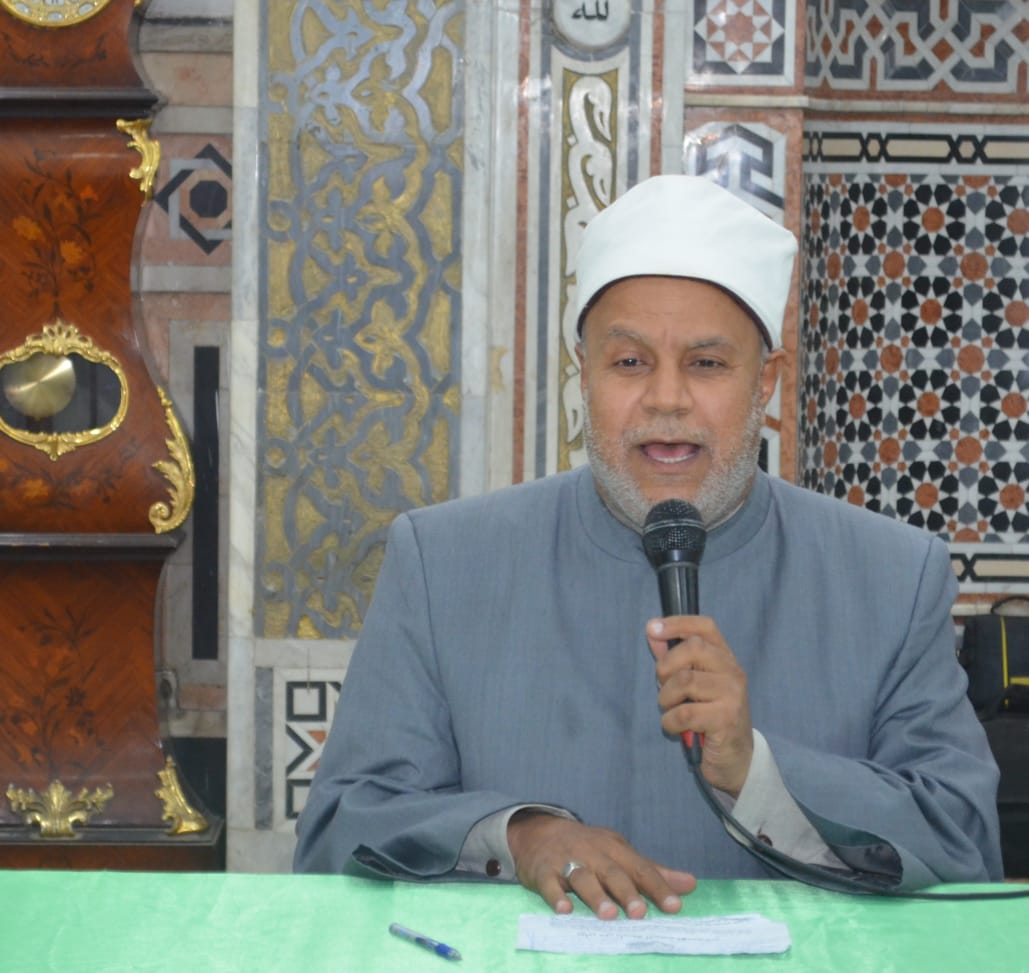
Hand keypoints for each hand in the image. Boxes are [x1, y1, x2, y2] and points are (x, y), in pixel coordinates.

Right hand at [507, 811, 696, 919]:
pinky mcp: (543, 871)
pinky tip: (564, 910)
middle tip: (640, 913)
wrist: (539, 832)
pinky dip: (556, 896)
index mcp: (615, 850)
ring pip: (583, 877)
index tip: (674, 907)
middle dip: (627, 892)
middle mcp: (593, 854)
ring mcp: (567, 861)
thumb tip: (691, 884)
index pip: (640, 868)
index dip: (657, 887)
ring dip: (595, 895)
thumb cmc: (588, 849)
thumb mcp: (619, 854)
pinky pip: (549, 883)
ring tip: (609, 915)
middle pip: (613, 873)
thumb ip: (653, 872)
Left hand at [647, 615, 753, 795]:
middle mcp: (733, 672)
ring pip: (684, 680)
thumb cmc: (709, 717)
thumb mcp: (693, 685)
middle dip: (666, 667)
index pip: (705, 626)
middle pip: (692, 649)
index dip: (678, 623)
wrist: (736, 760)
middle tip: (664, 687)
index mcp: (725, 659)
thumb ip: (674, 658)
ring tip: (671, 709)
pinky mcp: (726, 719)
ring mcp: (733, 695)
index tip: (652, 628)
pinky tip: (675, 728)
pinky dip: (670, 722)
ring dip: (666, 698)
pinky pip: (684, 713)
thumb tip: (652, 631)